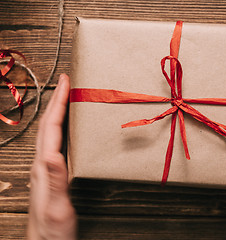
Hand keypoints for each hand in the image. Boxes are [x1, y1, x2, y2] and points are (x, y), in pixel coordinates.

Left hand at [28, 74, 76, 239]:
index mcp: (44, 168)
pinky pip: (55, 143)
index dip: (58, 104)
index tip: (66, 83)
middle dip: (56, 101)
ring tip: (66, 99)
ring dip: (58, 112)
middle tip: (66, 83)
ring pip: (50, 133)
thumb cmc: (52, 229)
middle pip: (48, 126)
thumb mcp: (56, 206)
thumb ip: (54, 181)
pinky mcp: (51, 175)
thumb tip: (52, 153)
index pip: (51, 128)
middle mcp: (42, 165)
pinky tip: (66, 130)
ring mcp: (45, 170)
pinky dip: (61, 129)